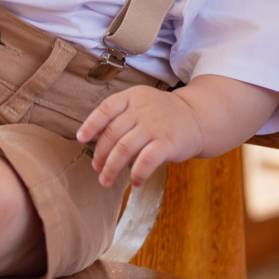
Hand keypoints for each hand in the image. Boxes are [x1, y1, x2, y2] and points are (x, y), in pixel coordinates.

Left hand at [75, 85, 203, 187]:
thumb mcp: (141, 105)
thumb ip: (120, 117)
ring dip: (112, 168)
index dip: (91, 124)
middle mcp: (142, 109)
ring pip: (124, 149)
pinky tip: (134, 182)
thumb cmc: (162, 115)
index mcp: (133, 96)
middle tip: (96, 168)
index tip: (81, 139)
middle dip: (100, 154)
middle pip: (112, 133)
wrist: (197, 118)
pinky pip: (146, 161)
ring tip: (106, 180)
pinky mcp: (167, 143)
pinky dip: (136, 174)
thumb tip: (94, 138)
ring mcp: (155, 125)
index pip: (106, 108)